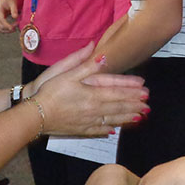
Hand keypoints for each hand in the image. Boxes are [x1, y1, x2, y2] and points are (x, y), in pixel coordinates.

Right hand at [0, 0, 19, 33]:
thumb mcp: (13, 2)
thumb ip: (14, 10)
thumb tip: (15, 17)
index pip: (1, 20)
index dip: (7, 25)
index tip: (14, 28)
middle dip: (8, 28)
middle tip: (16, 26)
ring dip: (6, 31)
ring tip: (14, 28)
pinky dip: (4, 30)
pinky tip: (10, 28)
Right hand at [33, 43, 147, 135]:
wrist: (35, 115)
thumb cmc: (49, 91)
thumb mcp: (66, 72)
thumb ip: (85, 64)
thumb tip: (101, 53)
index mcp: (92, 93)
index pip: (116, 90)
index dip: (131, 89)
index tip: (144, 89)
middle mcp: (93, 108)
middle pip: (118, 106)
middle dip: (134, 104)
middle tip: (148, 104)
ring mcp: (88, 121)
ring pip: (112, 119)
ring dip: (127, 117)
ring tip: (140, 117)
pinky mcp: (80, 129)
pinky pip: (98, 130)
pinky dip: (108, 129)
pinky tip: (114, 130)